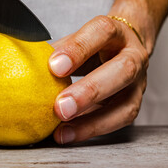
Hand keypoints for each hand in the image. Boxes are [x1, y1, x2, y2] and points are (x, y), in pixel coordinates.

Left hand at [48, 15, 148, 143]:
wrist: (123, 47)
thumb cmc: (95, 44)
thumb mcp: (77, 39)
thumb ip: (58, 51)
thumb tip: (28, 65)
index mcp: (115, 33)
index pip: (101, 32)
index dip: (78, 49)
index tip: (54, 65)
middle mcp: (133, 56)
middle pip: (122, 71)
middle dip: (90, 91)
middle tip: (61, 107)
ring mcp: (139, 83)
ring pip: (126, 104)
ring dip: (93, 121)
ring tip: (63, 131)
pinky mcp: (134, 104)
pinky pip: (119, 121)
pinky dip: (92, 130)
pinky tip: (70, 135)